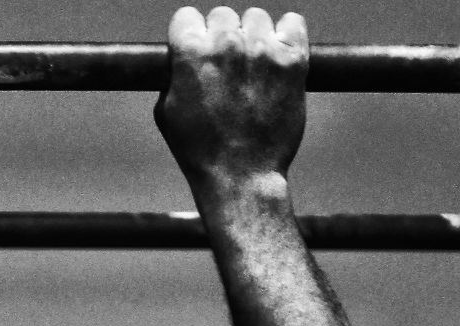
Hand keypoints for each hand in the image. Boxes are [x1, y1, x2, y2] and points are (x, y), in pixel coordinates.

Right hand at [154, 6, 306, 186]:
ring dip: (252, 35)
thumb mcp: (166, 111)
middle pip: (222, 15)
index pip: (186, 16)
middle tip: (224, 65)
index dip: (188, 35)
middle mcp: (227, 44)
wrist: (240, 176)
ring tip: (251, 64)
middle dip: (220, 36)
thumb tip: (181, 56)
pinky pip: (292, 22)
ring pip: (255, 17)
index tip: (194, 50)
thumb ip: (173, 74)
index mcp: (191, 53)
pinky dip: (286, 33)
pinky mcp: (293, 60)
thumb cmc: (198, 150)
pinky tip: (277, 53)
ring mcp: (263, 50)